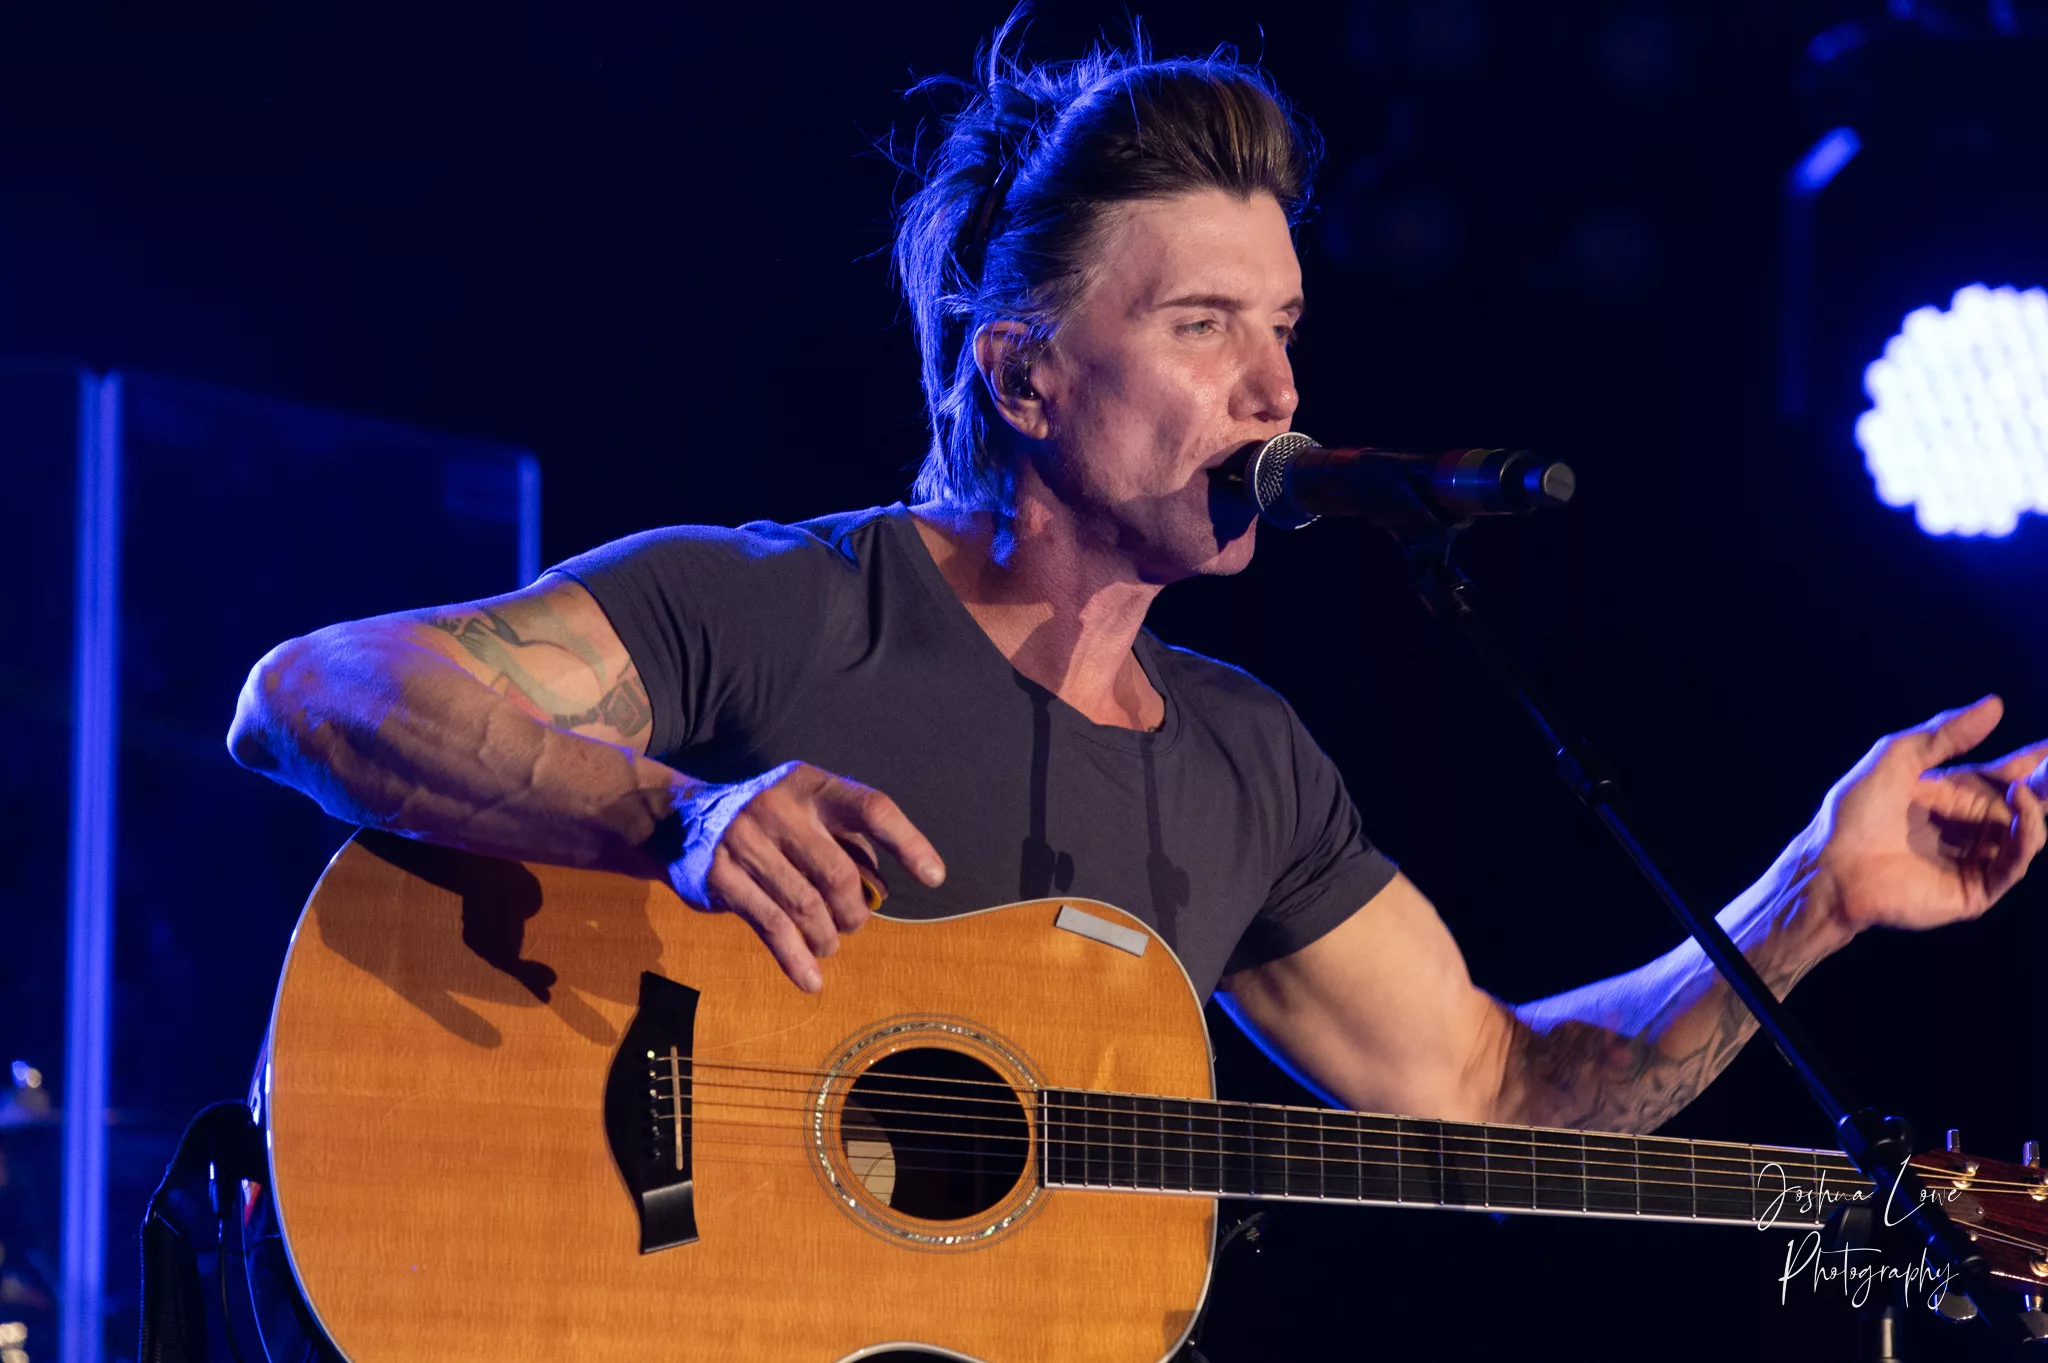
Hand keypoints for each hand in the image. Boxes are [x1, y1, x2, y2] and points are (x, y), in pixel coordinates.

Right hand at [661, 761, 945, 991]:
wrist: (680, 820)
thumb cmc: (766, 823)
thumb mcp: (805, 811)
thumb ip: (842, 841)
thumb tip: (879, 892)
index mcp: (813, 786)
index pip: (873, 809)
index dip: (908, 843)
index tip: (934, 877)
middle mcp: (781, 808)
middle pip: (840, 873)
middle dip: (855, 911)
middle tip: (853, 923)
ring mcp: (747, 841)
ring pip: (807, 905)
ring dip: (827, 937)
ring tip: (829, 943)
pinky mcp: (722, 877)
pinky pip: (771, 926)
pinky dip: (796, 959)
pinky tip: (812, 980)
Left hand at [1807, 696, 2047, 938]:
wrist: (1833, 864)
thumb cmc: (1854, 812)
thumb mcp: (1899, 757)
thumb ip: (1945, 735)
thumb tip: (1995, 704)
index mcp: (1949, 797)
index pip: (2001, 777)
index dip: (2030, 762)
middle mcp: (1965, 829)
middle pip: (2021, 804)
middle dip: (2043, 785)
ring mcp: (1973, 860)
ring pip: (2026, 833)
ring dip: (2037, 807)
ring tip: (2031, 785)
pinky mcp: (1974, 890)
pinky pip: (2013, 862)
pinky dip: (2025, 835)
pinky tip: (2021, 807)